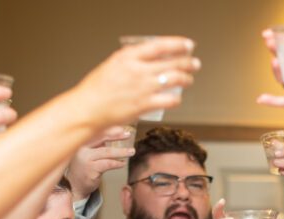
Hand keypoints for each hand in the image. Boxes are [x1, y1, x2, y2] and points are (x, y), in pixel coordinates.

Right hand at [65, 127, 135, 200]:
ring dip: (121, 151)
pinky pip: (108, 164)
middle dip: (116, 135)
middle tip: (128, 134)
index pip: (97, 131)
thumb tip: (115, 131)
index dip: (110, 128)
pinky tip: (123, 163)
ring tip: (131, 151)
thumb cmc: (85, 167)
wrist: (75, 185)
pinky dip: (117, 163)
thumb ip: (99, 143)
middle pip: (101, 138)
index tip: (121, 126)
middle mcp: (82, 148)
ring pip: (107, 152)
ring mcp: (86, 159)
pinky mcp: (91, 169)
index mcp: (82, 141)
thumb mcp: (89, 151)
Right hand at [75, 37, 199, 125]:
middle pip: (172, 62)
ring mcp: (143, 87)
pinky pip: (170, 100)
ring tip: (189, 79)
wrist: (88, 109)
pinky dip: (177, 99)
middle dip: (188, 62)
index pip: (160, 45)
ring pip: (175, 79)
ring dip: (186, 79)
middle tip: (194, 63)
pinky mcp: (146, 104)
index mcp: (128, 56)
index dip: (178, 44)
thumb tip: (151, 59)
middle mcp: (138, 70)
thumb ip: (132, 60)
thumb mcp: (113, 65)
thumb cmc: (96, 89)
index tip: (187, 45)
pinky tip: (177, 98)